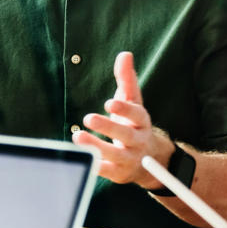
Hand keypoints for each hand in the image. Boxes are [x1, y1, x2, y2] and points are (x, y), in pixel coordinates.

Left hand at [73, 51, 172, 187]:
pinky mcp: (119, 173)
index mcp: (142, 122)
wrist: (148, 160)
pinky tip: (81, 158)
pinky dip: (95, 166)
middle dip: (108, 127)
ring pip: (114, 154)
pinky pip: (106, 171)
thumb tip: (124, 54)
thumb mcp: (132, 101)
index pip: (136, 114)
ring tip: (77, 137)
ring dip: (96, 147)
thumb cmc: (133, 124)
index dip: (124, 109)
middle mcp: (138, 141)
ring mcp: (129, 159)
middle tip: (88, 117)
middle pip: (125, 135)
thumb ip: (127, 79)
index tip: (109, 102)